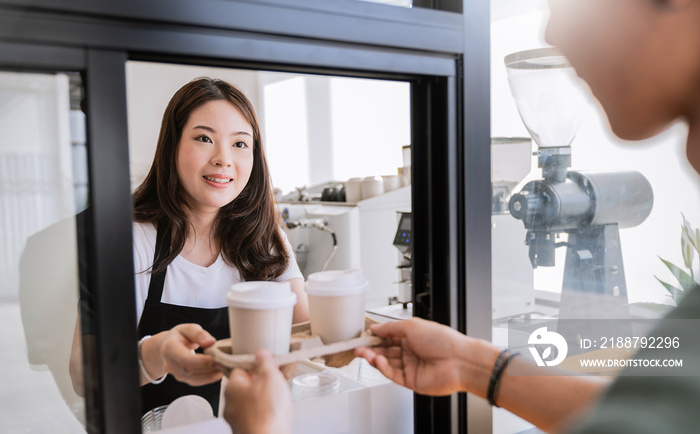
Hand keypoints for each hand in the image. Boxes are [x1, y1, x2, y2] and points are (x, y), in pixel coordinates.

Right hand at [141, 323, 222, 385]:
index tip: (217, 358)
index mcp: (170, 348)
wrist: (165, 348)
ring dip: (211, 375)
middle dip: (209, 368)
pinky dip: (208, 378)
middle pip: (190, 371)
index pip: (186, 359)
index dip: (202, 361)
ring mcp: (175, 373)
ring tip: (225, 368)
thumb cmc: (178, 336)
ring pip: (194, 379)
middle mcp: (170, 364)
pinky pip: (196, 381)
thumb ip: (199, 334)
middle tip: (226, 363)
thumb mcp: (187, 329)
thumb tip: (211, 342)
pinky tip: (219, 373)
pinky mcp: (182, 379)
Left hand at [224, 350, 291, 433]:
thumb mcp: (270, 377)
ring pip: (249, 404)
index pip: (239, 370)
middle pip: (245, 387)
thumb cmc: (266, 413)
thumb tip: (261, 355)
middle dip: (259, 385)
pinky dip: (263, 415)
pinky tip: (273, 415)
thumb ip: (265, 363)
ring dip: (261, 401)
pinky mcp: (244, 431)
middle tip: (273, 384)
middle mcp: (230, 404)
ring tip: (276, 401)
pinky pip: (254, 417)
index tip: (265, 367)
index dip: (255, 367)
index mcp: (232, 387)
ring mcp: (236, 420)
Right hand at [354, 317, 475, 395]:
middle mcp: (410, 351)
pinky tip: (379, 361)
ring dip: (373, 357)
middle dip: (370, 348)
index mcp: (412, 336)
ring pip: (386, 362)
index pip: (387, 336)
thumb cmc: (443, 340)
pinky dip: (383, 367)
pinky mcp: (410, 381)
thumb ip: (390, 328)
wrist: (459, 361)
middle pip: (384, 350)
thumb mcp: (412, 326)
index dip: (374, 336)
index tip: (362, 335)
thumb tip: (376, 328)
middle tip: (357, 346)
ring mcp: (410, 366)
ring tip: (363, 353)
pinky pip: (392, 374)